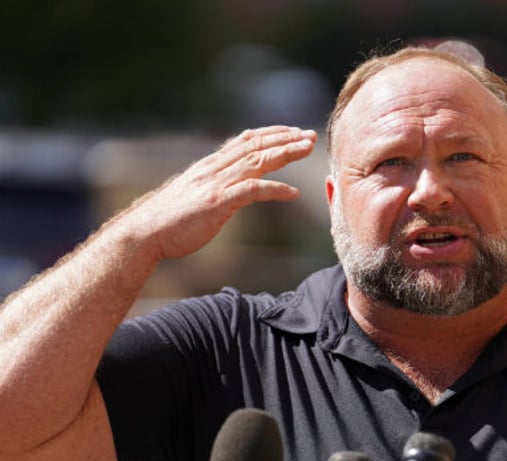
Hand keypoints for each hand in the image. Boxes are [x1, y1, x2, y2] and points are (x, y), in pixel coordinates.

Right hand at [123, 126, 317, 260]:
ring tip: (308, 149)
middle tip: (310, 135)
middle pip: (256, 146)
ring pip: (257, 161)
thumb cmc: (169, 219)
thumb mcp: (195, 194)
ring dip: (285, 153)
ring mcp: (215, 184)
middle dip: (285, 138)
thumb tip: (228, 186)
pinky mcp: (217, 203)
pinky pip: (252, 191)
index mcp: (210, 166)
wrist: (145, 232)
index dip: (271, 133)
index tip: (293, 131)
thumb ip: (213, 185)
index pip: (245, 141)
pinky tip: (293, 193)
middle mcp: (214, 169)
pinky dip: (275, 189)